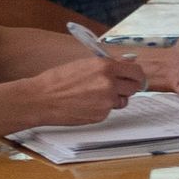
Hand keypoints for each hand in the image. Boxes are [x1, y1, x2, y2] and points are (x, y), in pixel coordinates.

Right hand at [17, 53, 144, 128]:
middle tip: (118, 87)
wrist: (41, 99)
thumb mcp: (84, 64)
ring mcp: (106, 101)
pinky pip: (109, 111)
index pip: (136, 71)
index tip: (136, 78)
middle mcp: (109, 83)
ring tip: (94, 95)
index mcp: (105, 66)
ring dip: (115, 99)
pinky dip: (101, 108)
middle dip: (128, 87)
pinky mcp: (101, 115)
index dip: (137, 75)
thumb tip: (126, 64)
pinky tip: (86, 104)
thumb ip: (107, 65)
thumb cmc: (58, 80)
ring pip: (122, 100)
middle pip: (134, 87)